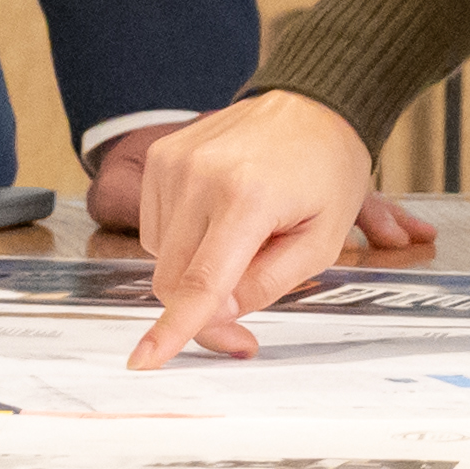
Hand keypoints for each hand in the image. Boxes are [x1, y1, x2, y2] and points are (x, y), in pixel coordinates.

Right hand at [120, 91, 428, 357]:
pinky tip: (219, 216)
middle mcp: (200, 174)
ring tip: (242, 235)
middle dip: (202, 307)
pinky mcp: (160, 156)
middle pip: (174, 277)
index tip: (144, 361)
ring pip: (162, 256)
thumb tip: (215, 315)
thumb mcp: (321, 242)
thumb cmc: (325, 172)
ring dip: (195, 265)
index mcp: (248, 196)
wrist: (311, 107)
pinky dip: (184, 237)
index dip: (174, 329)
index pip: (201, 280)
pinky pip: (156, 226)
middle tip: (241, 313)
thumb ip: (267, 284)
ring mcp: (173, 161)